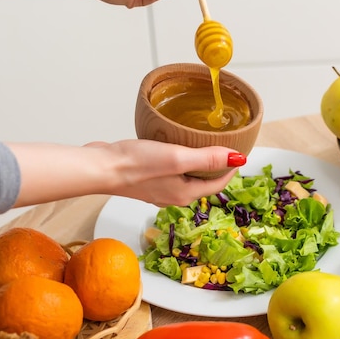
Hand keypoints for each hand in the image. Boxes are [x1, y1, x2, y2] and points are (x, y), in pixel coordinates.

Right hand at [85, 139, 243, 205]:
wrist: (100, 168)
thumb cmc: (135, 165)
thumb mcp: (178, 158)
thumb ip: (207, 159)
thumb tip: (238, 158)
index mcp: (185, 194)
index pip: (217, 184)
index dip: (230, 168)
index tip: (238, 152)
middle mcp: (174, 195)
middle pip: (203, 181)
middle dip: (216, 166)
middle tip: (223, 145)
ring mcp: (159, 188)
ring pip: (187, 176)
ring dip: (197, 162)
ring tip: (202, 143)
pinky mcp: (147, 179)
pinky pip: (171, 171)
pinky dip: (179, 160)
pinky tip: (174, 146)